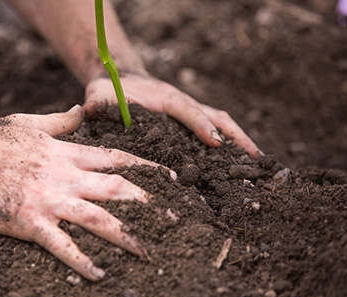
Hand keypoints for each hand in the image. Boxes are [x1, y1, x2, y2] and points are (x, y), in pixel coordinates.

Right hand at [0, 105, 173, 280]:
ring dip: (126, 235)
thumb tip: (82, 109)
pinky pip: (61, 244)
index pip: (117, 159)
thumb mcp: (31, 123)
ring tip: (149, 251)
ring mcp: (49, 199)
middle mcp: (65, 176)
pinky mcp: (28, 221)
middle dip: (149, 203)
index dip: (148, 168)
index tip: (172, 177)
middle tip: (175, 219)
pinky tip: (100, 275)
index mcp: (67, 153)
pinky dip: (82, 260)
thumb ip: (62, 120)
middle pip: (117, 189)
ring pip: (98, 218)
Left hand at [84, 74, 261, 157]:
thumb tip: (86, 111)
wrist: (122, 79)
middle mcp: (182, 105)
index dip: (201, 126)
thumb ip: (96, 104)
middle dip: (236, 137)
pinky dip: (230, 145)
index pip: (187, 111)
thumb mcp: (100, 96)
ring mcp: (189, 112)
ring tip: (260, 166)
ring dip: (240, 143)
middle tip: (257, 159)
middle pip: (216, 118)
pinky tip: (240, 167)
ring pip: (221, 125)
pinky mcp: (189, 123)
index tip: (215, 143)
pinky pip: (214, 131)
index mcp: (164, 98)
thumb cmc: (111, 90)